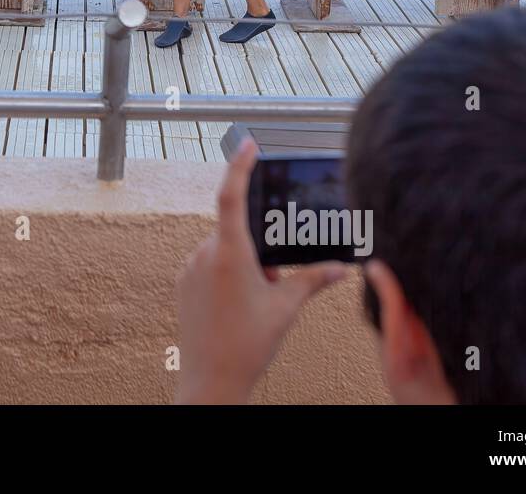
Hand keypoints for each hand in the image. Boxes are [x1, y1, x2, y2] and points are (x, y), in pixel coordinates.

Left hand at [175, 137, 347, 403]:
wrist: (211, 381)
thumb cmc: (248, 345)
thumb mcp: (286, 308)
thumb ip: (313, 280)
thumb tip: (342, 267)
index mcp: (230, 253)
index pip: (231, 196)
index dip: (240, 166)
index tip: (248, 144)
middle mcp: (205, 254)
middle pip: (236, 231)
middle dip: (259, 247)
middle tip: (273, 279)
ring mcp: (190, 268)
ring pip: (223, 250)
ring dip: (244, 263)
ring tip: (257, 300)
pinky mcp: (183, 284)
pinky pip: (209, 266)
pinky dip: (228, 275)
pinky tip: (239, 307)